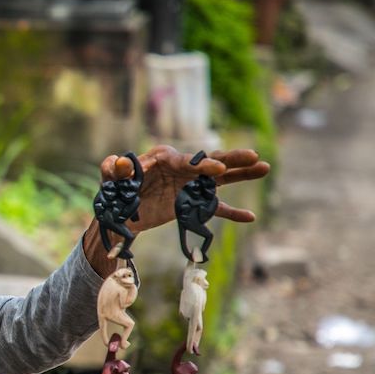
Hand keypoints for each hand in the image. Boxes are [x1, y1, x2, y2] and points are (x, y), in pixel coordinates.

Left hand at [100, 146, 269, 232]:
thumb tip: (120, 163)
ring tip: (264, 167)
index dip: (202, 165)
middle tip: (253, 156)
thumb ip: (112, 168)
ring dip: (241, 174)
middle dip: (231, 159)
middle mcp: (181, 168)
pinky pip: (214, 209)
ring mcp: (189, 186)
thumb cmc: (115, 190)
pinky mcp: (191, 204)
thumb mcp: (110, 179)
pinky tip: (250, 217)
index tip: (217, 169)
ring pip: (220, 179)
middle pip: (210, 162)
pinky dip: (230, 213)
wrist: (120, 213)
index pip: (187, 161)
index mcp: (164, 158)